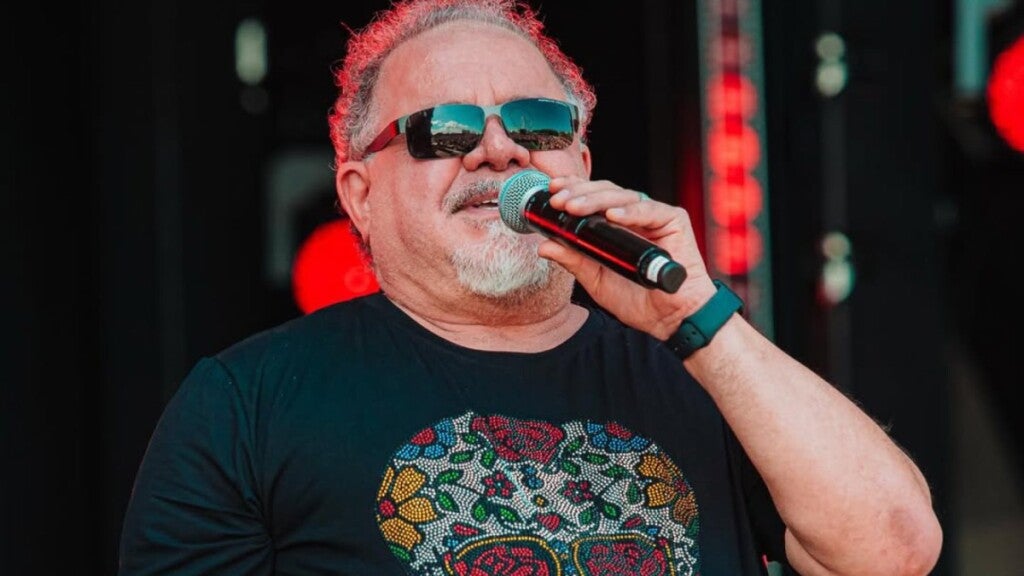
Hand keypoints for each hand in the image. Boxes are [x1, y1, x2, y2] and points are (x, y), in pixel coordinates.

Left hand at [541, 176, 716, 339]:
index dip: (573, 189)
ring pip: (623, 196)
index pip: (593, 197)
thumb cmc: (638, 299)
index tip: (552, 190)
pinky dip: (630, 212)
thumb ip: (573, 260)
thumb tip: (542, 246)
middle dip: (579, 193)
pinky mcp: (675, 220)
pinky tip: (612, 216)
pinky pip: (649, 210)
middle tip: (559, 201)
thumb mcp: (596, 280)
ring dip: (596, 200)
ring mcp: (655, 215)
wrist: (670, 320)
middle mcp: (636, 215)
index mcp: (617, 225)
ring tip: (574, 207)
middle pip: (605, 192)